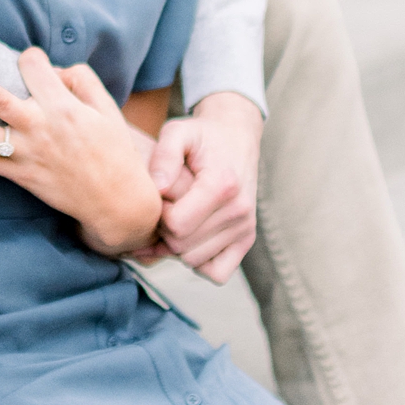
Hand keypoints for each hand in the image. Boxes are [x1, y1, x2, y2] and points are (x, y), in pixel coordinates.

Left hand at [0, 47, 163, 255]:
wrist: (116, 201)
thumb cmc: (114, 151)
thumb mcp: (107, 109)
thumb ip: (82, 80)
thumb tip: (54, 69)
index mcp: (64, 107)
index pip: (35, 67)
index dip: (30, 57)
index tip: (28, 59)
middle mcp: (41, 128)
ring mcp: (27, 153)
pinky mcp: (20, 175)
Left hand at [135, 91, 261, 283]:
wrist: (236, 137)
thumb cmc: (201, 136)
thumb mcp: (178, 131)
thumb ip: (164, 155)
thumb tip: (157, 188)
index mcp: (222, 185)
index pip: (176, 225)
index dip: (158, 215)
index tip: (160, 198)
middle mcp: (239, 211)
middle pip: (182, 247)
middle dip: (164, 232)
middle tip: (165, 208)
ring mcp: (246, 228)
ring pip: (194, 261)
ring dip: (177, 247)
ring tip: (176, 219)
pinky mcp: (247, 239)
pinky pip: (217, 272)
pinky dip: (199, 262)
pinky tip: (190, 238)